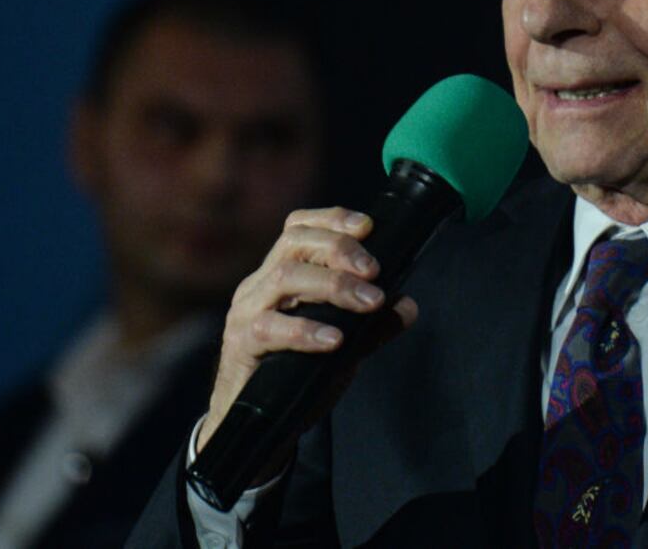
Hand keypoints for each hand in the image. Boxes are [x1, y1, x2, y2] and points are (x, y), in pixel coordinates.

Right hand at [197, 207, 417, 470]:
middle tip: (375, 271)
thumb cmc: (296, 375)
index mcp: (280, 274)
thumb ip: (372, 327)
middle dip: (339, 248)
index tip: (368, 225)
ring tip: (369, 301)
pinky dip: (306, 330)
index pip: (298, 228)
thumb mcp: (342, 346)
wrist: (256, 428)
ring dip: (333, 284)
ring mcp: (245, 313)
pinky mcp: (240, 345)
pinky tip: (335, 340)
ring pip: (283, 277)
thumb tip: (407, 306)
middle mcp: (259, 286)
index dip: (331, 218)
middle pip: (293, 244)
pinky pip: (269, 328)